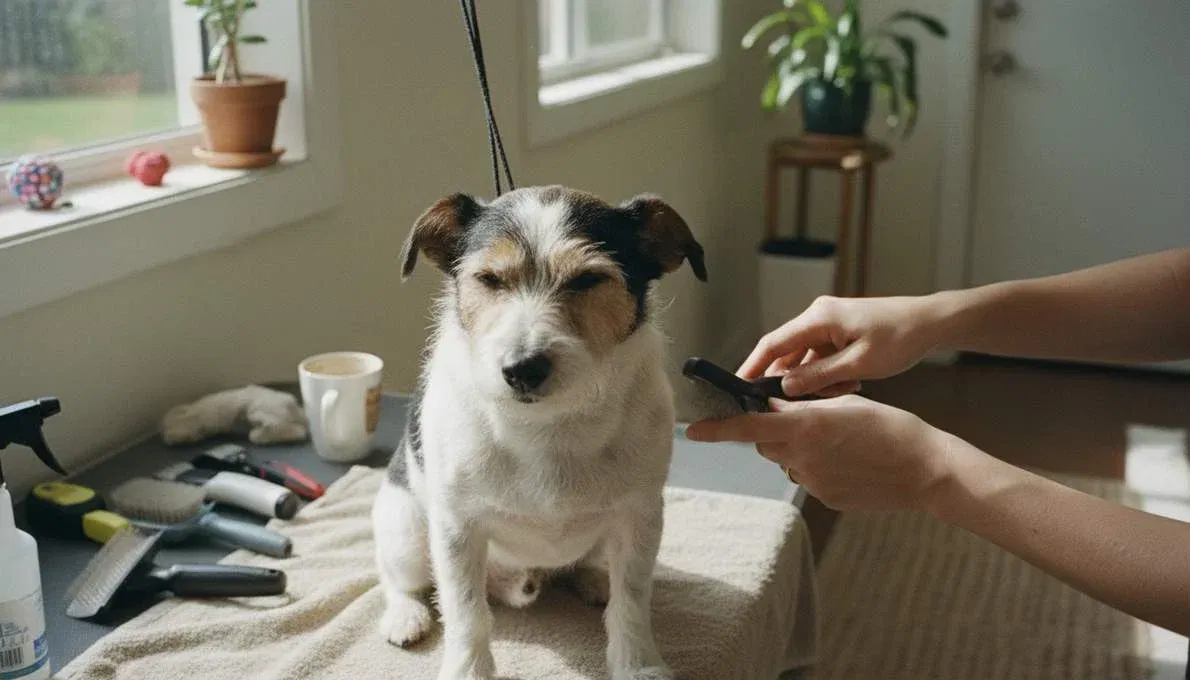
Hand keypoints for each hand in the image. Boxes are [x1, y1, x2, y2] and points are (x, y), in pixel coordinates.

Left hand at [685, 395, 956, 511]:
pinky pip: (809, 478)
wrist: (926, 470)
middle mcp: (803, 456)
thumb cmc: (891, 427)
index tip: (693, 431)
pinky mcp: (826, 498)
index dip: (717, 429)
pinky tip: (849, 462)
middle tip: (802, 419)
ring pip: (787, 461)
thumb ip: (804, 407)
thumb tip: (774, 405)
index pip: (748, 426)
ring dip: (798, 450)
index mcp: (806, 426)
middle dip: (771, 431)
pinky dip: (818, 467)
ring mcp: (814, 481)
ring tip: (839, 442)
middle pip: (765, 442)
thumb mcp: (845, 404)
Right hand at [738, 295, 947, 396]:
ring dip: (816, 380)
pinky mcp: (839, 333)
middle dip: (791, 381)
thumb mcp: (858, 364)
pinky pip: (821, 357)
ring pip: (806, 359)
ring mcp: (828, 324)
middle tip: (796, 405)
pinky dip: (829, 374)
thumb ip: (819, 377)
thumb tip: (785, 388)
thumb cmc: (900, 338)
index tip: (738, 387)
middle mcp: (818, 317)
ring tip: (842, 391)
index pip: (772, 344)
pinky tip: (850, 384)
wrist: (931, 323)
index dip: (752, 366)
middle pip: (787, 353)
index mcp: (818, 318)